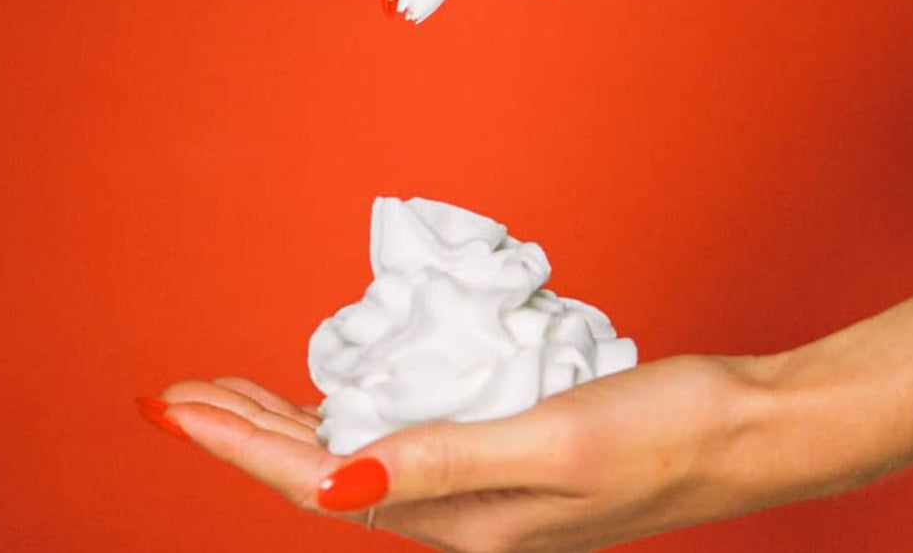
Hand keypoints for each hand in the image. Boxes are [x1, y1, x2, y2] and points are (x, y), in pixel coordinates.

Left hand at [141, 279, 912, 551]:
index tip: (175, 403)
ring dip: (290, 425)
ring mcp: (478, 490)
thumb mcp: (554, 442)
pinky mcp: (500, 457)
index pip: (314, 482)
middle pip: (320, 473)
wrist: (738, 433)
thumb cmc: (661, 434)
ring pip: (353, 457)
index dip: (236, 443)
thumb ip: (444, 462)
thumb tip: (335, 481)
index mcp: (456, 520)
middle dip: (244, 434)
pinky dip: (351, 415)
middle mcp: (455, 516)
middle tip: (182, 392)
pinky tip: (342, 395)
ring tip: (236, 395)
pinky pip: (399, 440)